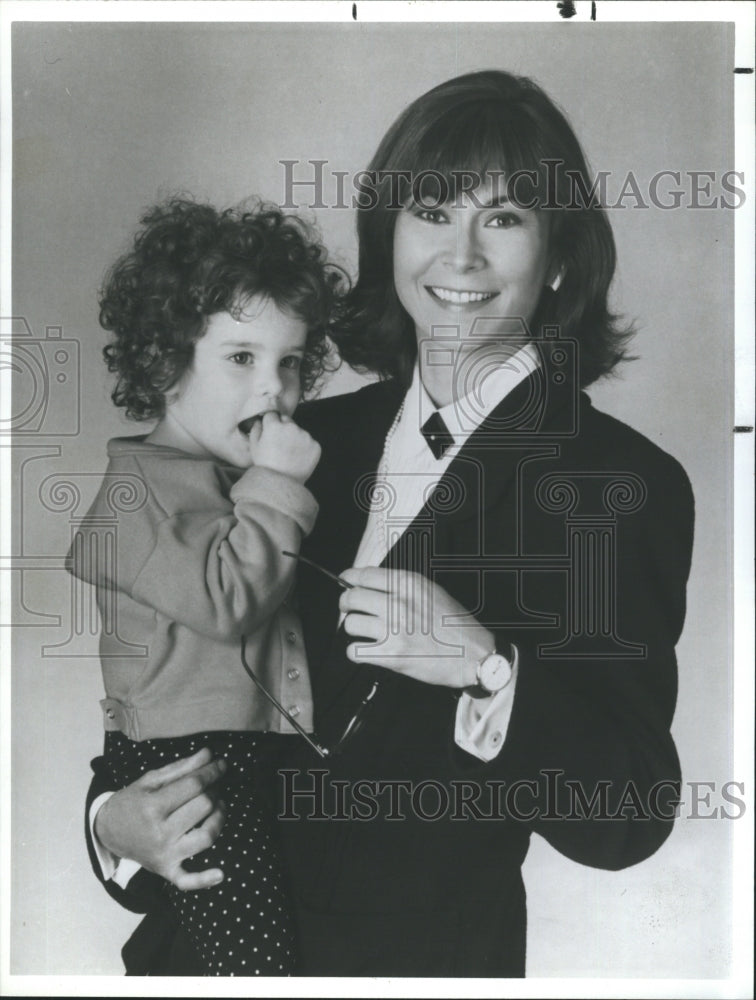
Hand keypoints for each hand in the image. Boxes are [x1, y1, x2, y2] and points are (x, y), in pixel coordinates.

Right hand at [94, 748, 226, 890]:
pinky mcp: (166, 871)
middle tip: (214, 784)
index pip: (194, 785)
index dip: (212, 771)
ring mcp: (164, 854)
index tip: (222, 764)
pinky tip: (220, 874)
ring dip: (219, 818)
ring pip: (205, 836)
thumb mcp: (151, 780)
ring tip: (218, 806)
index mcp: (152, 807)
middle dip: (214, 790)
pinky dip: (204, 879)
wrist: (108, 832)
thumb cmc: (132, 802)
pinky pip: (187, 880)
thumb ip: (181, 768)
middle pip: (203, 807)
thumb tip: (209, 755)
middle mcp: (159, 833)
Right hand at [247, 411, 320, 482]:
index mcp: (274, 425)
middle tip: (280, 445)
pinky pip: (310, 442)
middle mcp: (292, 427)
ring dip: (295, 438)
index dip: (270, 424)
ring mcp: (306, 436)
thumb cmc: (265, 466)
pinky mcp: (316, 446)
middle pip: (287, 420)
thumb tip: (260, 420)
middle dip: (283, 428)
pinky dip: (305, 448)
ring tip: (289, 455)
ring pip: (299, 431)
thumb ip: (256, 429)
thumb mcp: (254, 447)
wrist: (281, 485)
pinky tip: (297, 459)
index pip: (272, 415)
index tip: (271, 432)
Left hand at [338, 567, 494, 687]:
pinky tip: (366, 650)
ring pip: (350, 623)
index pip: (364, 575)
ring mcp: (393, 629)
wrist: (473, 655)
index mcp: (409, 584)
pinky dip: (356, 652)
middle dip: (346, 604)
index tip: (345, 583)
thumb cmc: (455, 625)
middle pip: (351, 597)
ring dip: (353, 628)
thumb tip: (372, 584)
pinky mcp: (391, 655)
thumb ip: (403, 586)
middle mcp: (398, 603)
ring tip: (364, 632)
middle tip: (349, 610)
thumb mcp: (432, 592)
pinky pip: (355, 651)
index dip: (348, 579)